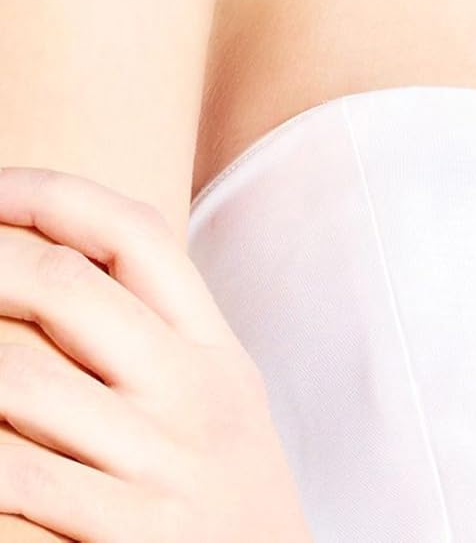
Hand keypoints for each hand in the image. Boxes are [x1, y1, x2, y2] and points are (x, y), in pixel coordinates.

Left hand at [0, 165, 313, 541]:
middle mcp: (191, 396)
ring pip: (17, 384)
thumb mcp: (216, 410)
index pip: (133, 234)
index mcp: (213, 353)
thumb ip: (156, 342)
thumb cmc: (224, 509)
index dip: (48, 196)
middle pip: (65, 287)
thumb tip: (52, 268)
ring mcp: (157, 471)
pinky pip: (14, 486)